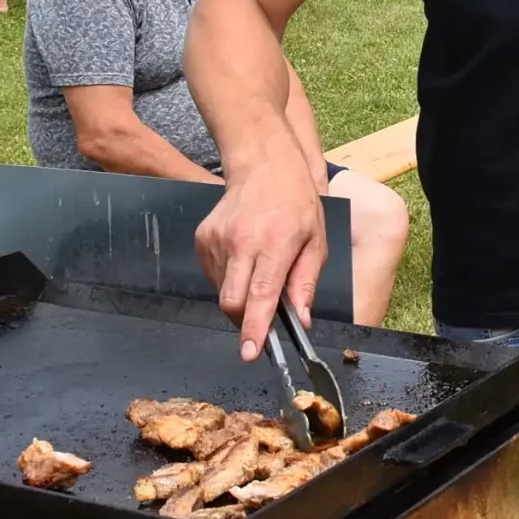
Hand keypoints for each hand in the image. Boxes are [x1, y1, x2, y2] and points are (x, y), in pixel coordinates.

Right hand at [195, 149, 328, 362]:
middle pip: (231, 301)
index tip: (250, 352)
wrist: (264, 166)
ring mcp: (218, 240)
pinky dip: (229, 280)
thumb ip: (305, 284)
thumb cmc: (296, 204)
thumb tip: (300, 321)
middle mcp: (242, 242)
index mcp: (275, 244)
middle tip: (260, 322)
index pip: (260, 295)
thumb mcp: (316, 242)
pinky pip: (213, 276)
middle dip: (244, 321)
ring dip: (239, 297)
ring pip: (221, 292)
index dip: (254, 327)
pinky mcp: (203, 239)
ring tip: (258, 272)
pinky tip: (244, 261)